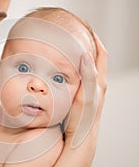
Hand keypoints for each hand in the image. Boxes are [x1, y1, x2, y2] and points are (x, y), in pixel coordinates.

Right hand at [65, 33, 107, 147]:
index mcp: (99, 81)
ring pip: (88, 67)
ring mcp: (90, 90)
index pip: (101, 54)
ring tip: (69, 47)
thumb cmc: (83, 120)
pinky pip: (81, 76)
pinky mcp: (83, 96)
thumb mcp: (86, 96)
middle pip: (95, 58)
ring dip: (81, 56)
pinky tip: (64, 69)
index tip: (86, 28)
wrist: (80, 138)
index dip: (96, 39)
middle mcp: (97, 84)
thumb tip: (86, 55)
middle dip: (88, 44)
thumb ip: (88, 76)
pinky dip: (75, 67)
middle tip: (76, 34)